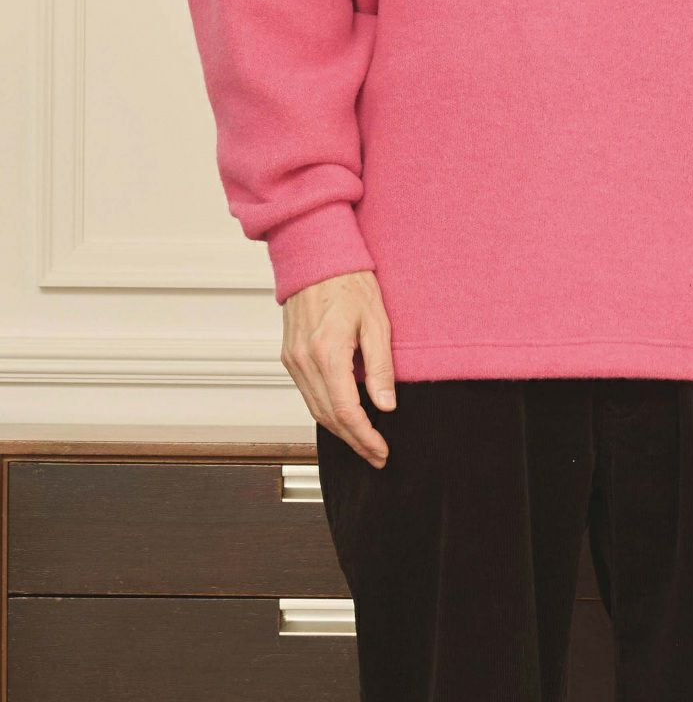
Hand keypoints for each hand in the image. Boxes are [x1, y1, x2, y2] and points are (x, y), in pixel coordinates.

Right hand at [281, 270, 395, 467]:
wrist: (316, 255)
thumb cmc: (350, 281)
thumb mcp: (376, 321)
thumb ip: (380, 366)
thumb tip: (386, 406)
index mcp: (327, 353)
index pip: (346, 412)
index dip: (365, 438)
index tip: (381, 451)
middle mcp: (303, 361)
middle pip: (328, 417)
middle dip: (354, 441)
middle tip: (376, 455)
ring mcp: (292, 359)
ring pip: (314, 409)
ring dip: (339, 429)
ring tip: (364, 441)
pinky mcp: (289, 355)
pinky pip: (307, 393)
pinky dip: (325, 409)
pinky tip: (343, 414)